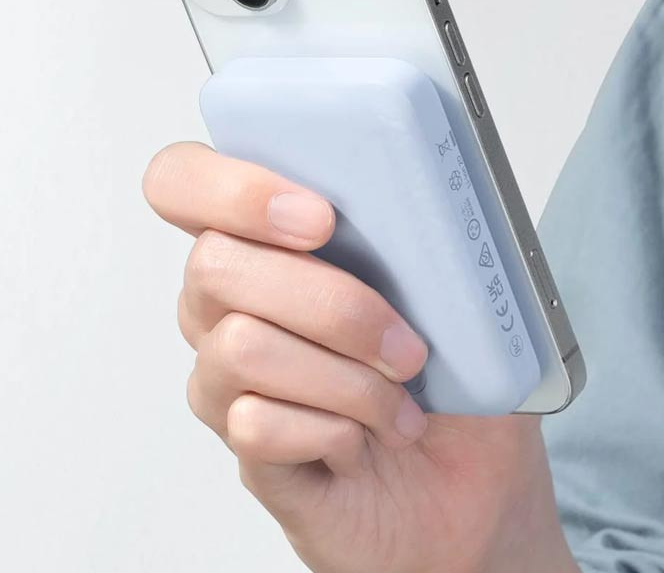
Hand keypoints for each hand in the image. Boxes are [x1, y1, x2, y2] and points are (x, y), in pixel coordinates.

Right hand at [143, 142, 577, 572]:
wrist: (471, 490)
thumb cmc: (459, 384)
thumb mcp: (458, 294)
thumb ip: (417, 231)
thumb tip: (411, 189)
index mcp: (271, 244)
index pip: (184, 183)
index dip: (229, 186)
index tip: (318, 218)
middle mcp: (232, 305)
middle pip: (214, 264)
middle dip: (329, 301)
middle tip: (403, 340)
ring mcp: (230, 380)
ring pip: (241, 345)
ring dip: (347, 377)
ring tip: (400, 401)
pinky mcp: (248, 448)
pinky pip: (255, 423)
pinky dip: (333, 431)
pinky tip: (365, 441)